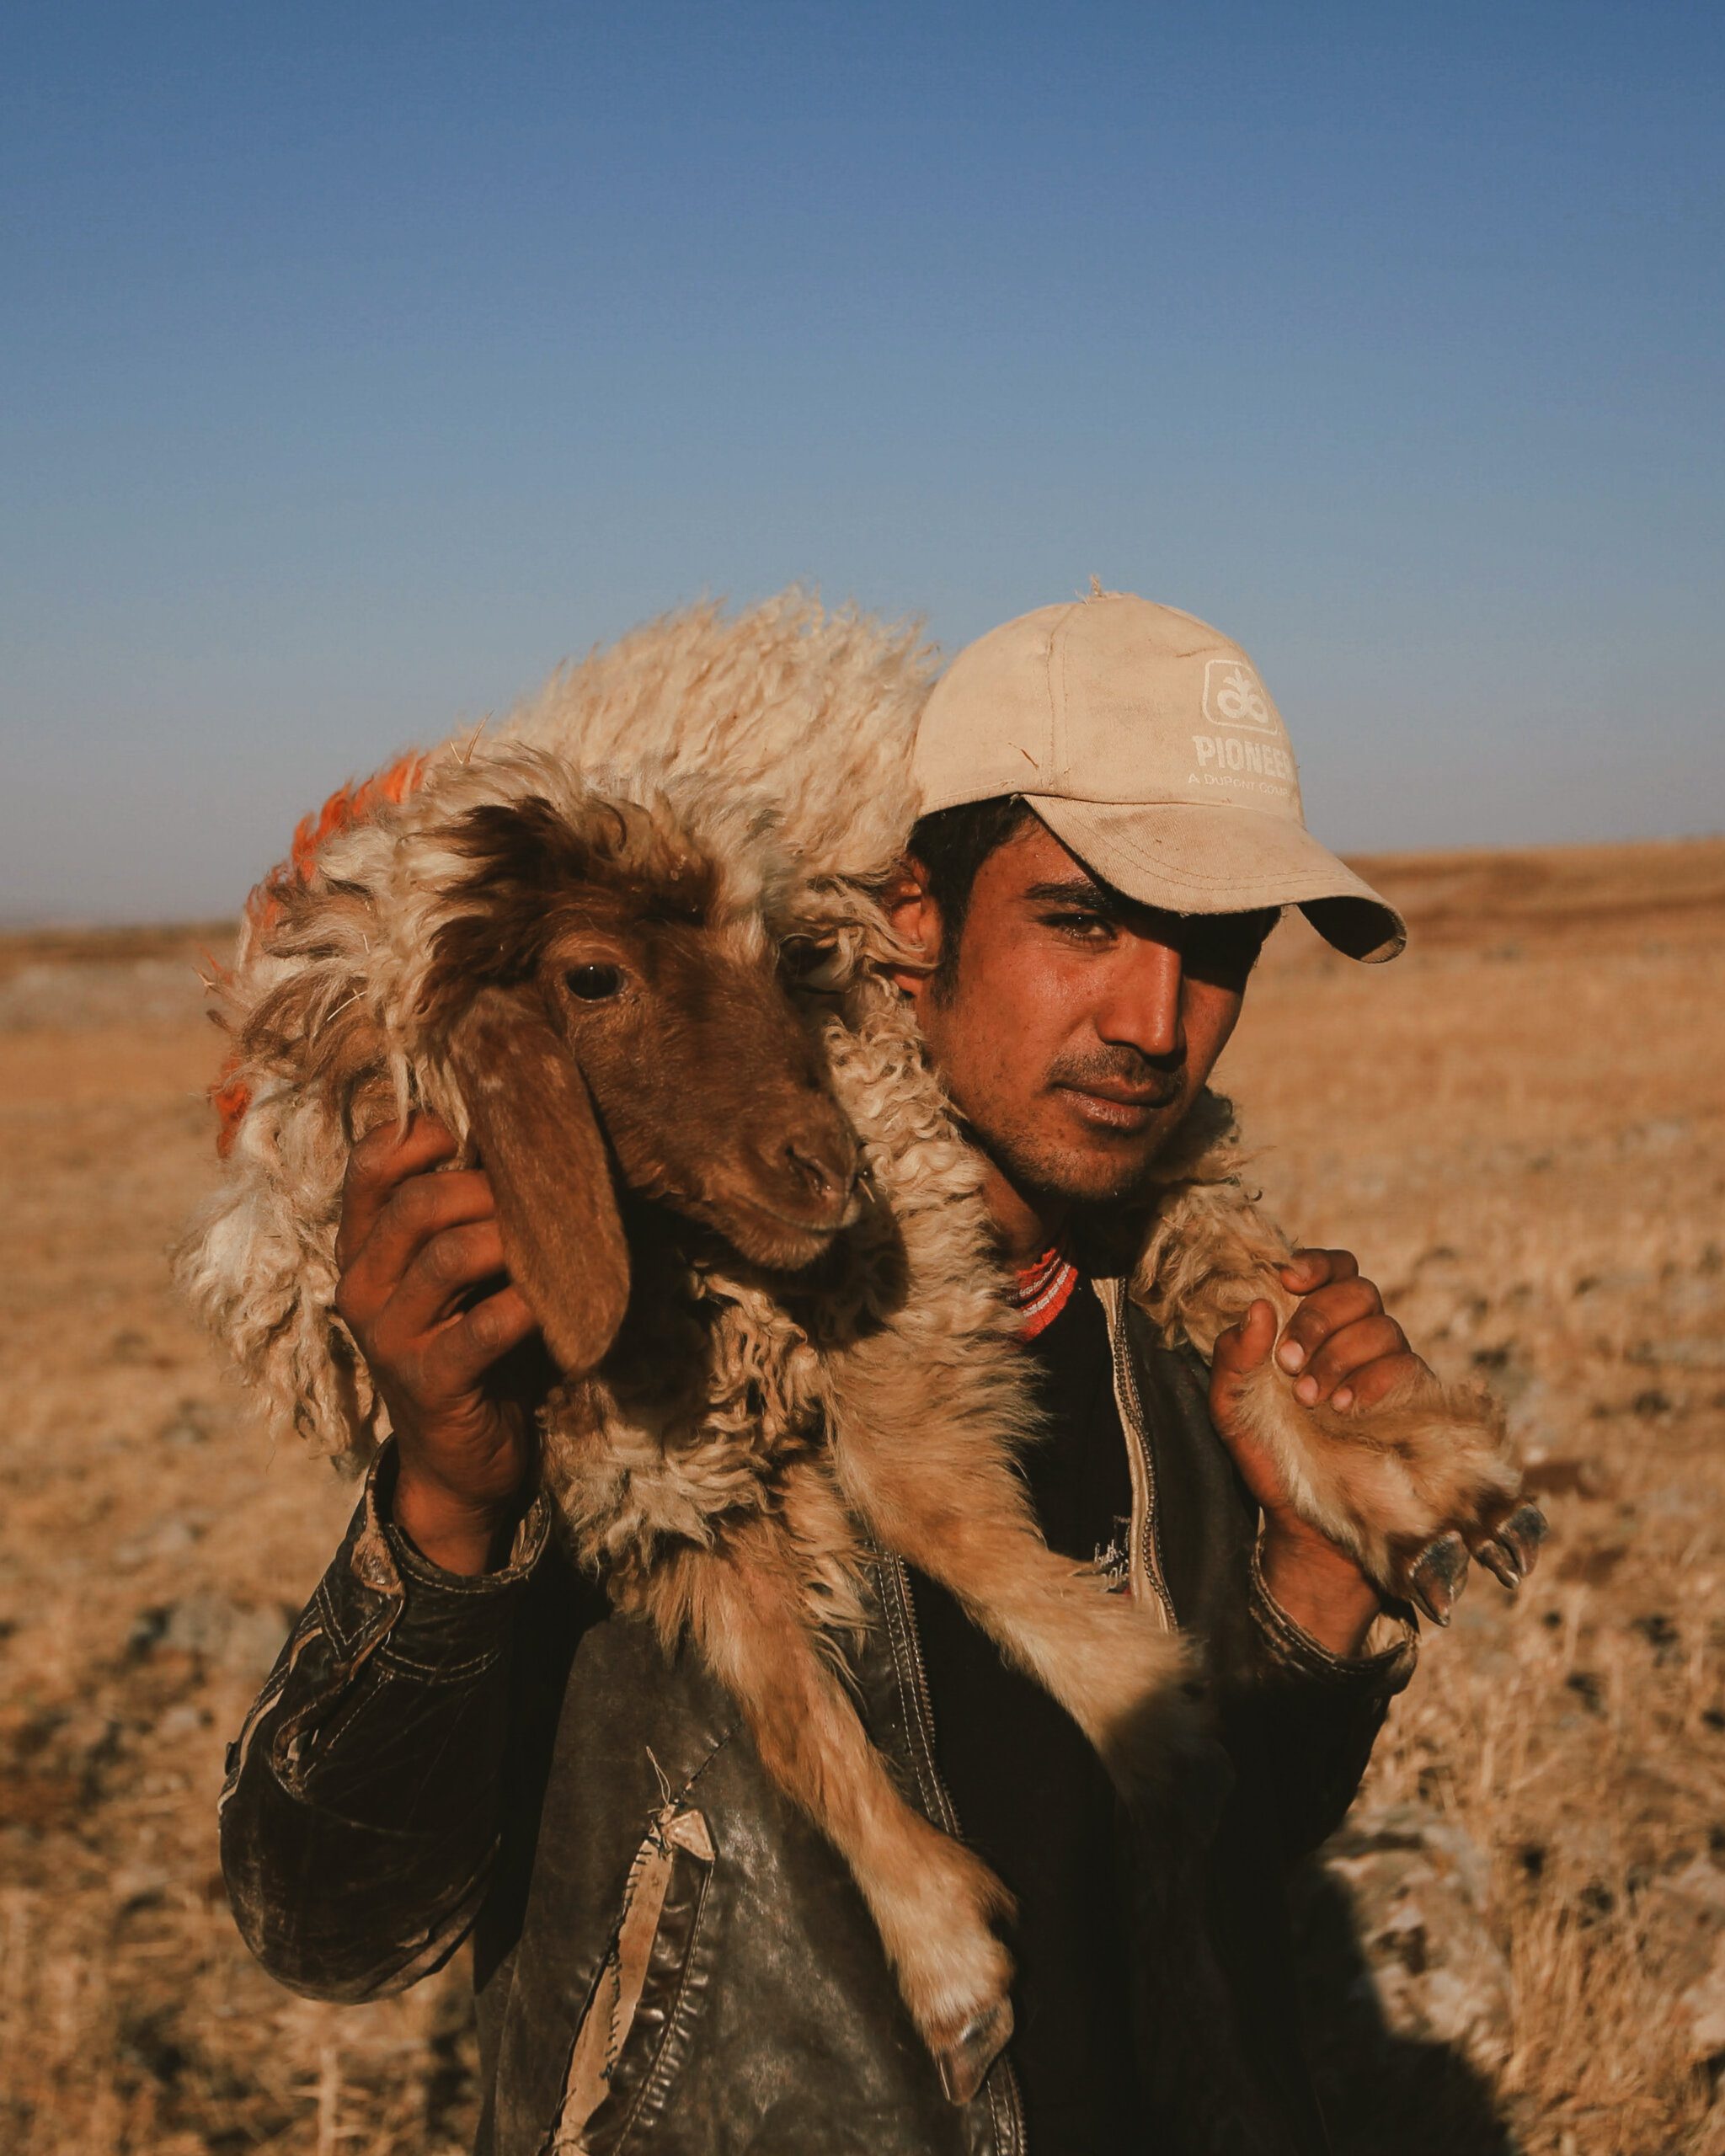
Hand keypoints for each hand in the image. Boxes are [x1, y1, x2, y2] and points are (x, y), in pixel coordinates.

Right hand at [334, 1113, 539, 1573]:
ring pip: (449, 1257)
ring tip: (548, 1247)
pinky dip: (527, 1307)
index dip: (421, 1136)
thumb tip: (511, 1139)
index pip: (369, 1167)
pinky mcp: (431, 1384)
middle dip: (486, 1190)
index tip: (475, 1138)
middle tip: (536, 1200)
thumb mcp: (446, 1275)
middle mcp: (361, 1289)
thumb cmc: (464, 1342)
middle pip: (417, 1205)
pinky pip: (485, 1329)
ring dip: (511, 1242)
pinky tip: (549, 1305)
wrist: (456, 1458)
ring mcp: (390, 1340)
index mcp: (359, 1250)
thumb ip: (453, 1215)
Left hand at [1210, 1248, 1427, 1655]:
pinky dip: (1371, 1380)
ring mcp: (1387, 1368)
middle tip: (1289, 1361)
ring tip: (1310, 1398)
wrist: (1305, 1522)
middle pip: (1358, 1290)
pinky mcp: (1413, 1400)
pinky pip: (1405, 1367)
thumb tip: (1258, 1307)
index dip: (1316, 1263)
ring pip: (1383, 1326)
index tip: (1288, 1278)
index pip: (1331, 1271)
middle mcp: (1354, 1339)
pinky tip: (1343, 1409)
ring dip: (1340, 1355)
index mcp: (1312, 1329)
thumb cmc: (1269, 1458)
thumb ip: (1232, 1360)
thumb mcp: (1231, 1411)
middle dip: (1320, 1317)